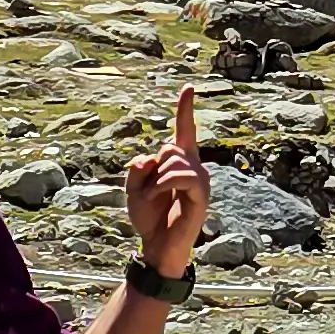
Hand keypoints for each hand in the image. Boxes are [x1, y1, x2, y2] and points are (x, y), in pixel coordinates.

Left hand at [125, 84, 210, 279]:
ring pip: (173, 162)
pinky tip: (161, 198)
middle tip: (149, 193)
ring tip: (155, 199)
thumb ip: (137, 170)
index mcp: (179, 163)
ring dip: (155, 181)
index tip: (188, 87)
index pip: (183, 131)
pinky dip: (163, 185)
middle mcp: (194, 167)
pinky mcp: (201, 194)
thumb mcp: (132, 190)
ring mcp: (200, 180)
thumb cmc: (149, 218)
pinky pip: (180, 176)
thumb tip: (149, 158)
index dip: (185, 109)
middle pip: (168, 148)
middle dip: (151, 170)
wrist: (157, 246)